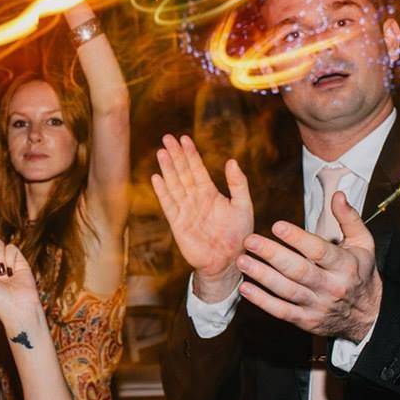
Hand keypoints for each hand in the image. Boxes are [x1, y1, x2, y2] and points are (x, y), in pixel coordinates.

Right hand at [151, 134, 252, 301]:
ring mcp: (185, 210)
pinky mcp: (178, 223)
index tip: (184, 138)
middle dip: (176, 155)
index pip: (198, 169)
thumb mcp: (243, 206)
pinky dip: (162, 191)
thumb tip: (231, 161)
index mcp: (210, 193)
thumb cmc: (238, 236)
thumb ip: (238, 184)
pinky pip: (168, 204)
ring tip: (161, 152)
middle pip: (182, 173)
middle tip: (167, 137)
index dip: (190, 154)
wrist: (228, 262)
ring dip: (167, 168)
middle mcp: (195, 199)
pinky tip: (156, 178)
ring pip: (174, 184)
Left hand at [236, 191, 381, 342]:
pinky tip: (245, 288)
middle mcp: (332, 286)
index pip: (319, 251)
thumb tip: (338, 195)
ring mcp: (318, 305)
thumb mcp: (363, 244)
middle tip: (249, 240)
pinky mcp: (306, 320)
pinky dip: (262, 301)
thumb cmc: (360, 273)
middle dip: (272, 255)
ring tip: (242, 261)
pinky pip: (282, 311)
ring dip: (262, 276)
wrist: (369, 316)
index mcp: (345, 265)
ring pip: (287, 291)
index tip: (276, 226)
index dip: (297, 238)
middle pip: (299, 270)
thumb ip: (349, 218)